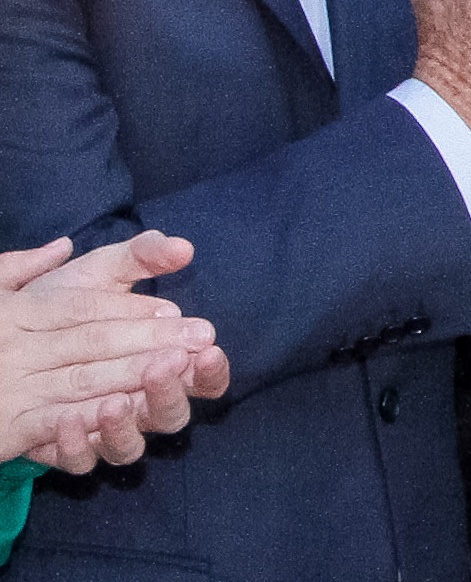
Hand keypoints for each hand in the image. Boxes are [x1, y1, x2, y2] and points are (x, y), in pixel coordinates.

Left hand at [6, 234, 225, 471]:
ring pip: (129, 447)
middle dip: (170, 392)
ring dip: (125, 426)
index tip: (206, 344)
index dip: (212, 368)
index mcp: (161, 365)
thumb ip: (142, 257)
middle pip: (173, 415)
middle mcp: (139, 404)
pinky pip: (80, 462)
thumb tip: (183, 247)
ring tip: (112, 402)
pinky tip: (68, 421)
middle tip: (163, 365)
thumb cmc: (63, 304)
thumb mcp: (101, 273)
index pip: (203, 377)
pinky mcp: (65, 449)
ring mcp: (103, 432)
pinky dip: (78, 446)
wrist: (3, 335)